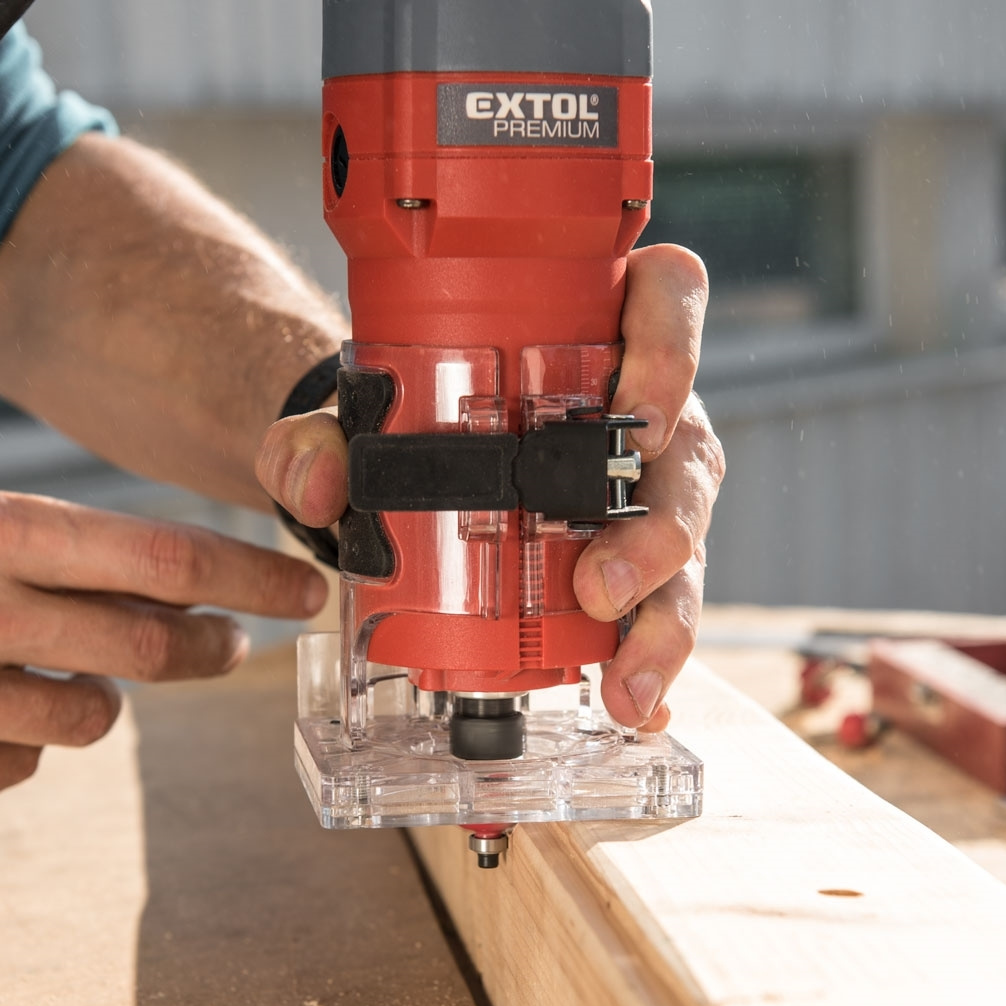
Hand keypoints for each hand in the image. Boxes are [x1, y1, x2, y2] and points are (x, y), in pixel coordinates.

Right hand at [0, 491, 328, 814]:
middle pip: (153, 642)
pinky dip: (17, 744)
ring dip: (95, 694)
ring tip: (40, 665)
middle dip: (212, 645)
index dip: (251, 577)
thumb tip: (206, 593)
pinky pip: (27, 765)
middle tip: (229, 643)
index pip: (166, 557)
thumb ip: (76, 558)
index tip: (309, 588)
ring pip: (96, 713)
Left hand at [255, 244, 724, 732]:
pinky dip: (655, 662)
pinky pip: (664, 609)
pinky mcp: (645, 559)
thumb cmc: (412, 413)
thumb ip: (317, 434)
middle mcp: (645, 410)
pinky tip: (641, 708)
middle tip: (599, 586)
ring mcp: (651, 489)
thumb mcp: (358, 409)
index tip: (639, 414)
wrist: (408, 468)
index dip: (674, 347)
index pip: (669, 297)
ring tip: (625, 683)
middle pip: (688, 454)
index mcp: (601, 330)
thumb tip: (317, 481)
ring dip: (663, 620)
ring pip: (687, 545)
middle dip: (659, 532)